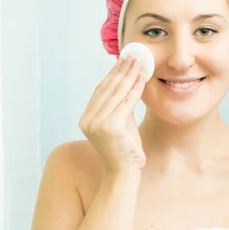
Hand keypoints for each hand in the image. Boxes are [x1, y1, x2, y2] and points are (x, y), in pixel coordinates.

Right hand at [79, 56, 145, 175]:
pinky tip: (142, 78)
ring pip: (117, 93)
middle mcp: (88, 120)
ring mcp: (97, 123)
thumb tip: (128, 81)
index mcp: (86, 119)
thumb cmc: (125, 150)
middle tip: (133, 56)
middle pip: (108, 89)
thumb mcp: (120, 124)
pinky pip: (127, 102)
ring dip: (130, 75)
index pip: (100, 91)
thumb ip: (119, 106)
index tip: (123, 60)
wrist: (125, 173)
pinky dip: (135, 88)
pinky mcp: (110, 126)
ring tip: (139, 62)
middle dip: (122, 70)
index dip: (112, 74)